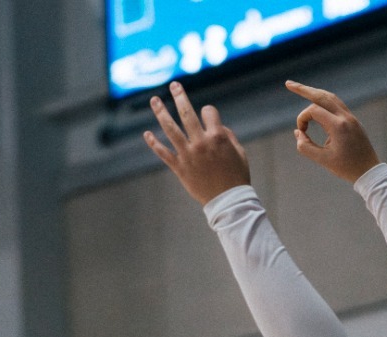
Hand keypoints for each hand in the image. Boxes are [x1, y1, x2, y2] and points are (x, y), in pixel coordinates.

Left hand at [142, 81, 250, 204]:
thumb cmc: (237, 176)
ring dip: (161, 112)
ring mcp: (188, 155)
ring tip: (154, 100)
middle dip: (180, 96)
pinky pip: (164, 153)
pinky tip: (147, 134)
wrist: (229, 201)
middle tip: (174, 85)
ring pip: (171, 129)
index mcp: (218, 137)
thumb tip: (217, 127)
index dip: (209, 112)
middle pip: (187, 113)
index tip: (209, 118)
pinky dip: (154, 143)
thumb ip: (228, 136)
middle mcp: (201, 142)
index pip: (208, 112)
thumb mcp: (239, 152)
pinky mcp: (180, 168)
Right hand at [286, 81, 382, 183]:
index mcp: (339, 126)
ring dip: (315, 93)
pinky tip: (317, 101)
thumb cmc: (347, 168)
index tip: (301, 132)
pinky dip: (324, 101)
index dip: (302, 118)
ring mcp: (350, 117)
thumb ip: (306, 146)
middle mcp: (345, 117)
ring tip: (301, 89)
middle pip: (322, 95)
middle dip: (304, 89)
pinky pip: (336, 104)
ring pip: (330, 97)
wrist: (369, 171)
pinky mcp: (352, 120)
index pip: (314, 111)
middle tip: (288, 83)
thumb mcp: (322, 160)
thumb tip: (298, 132)